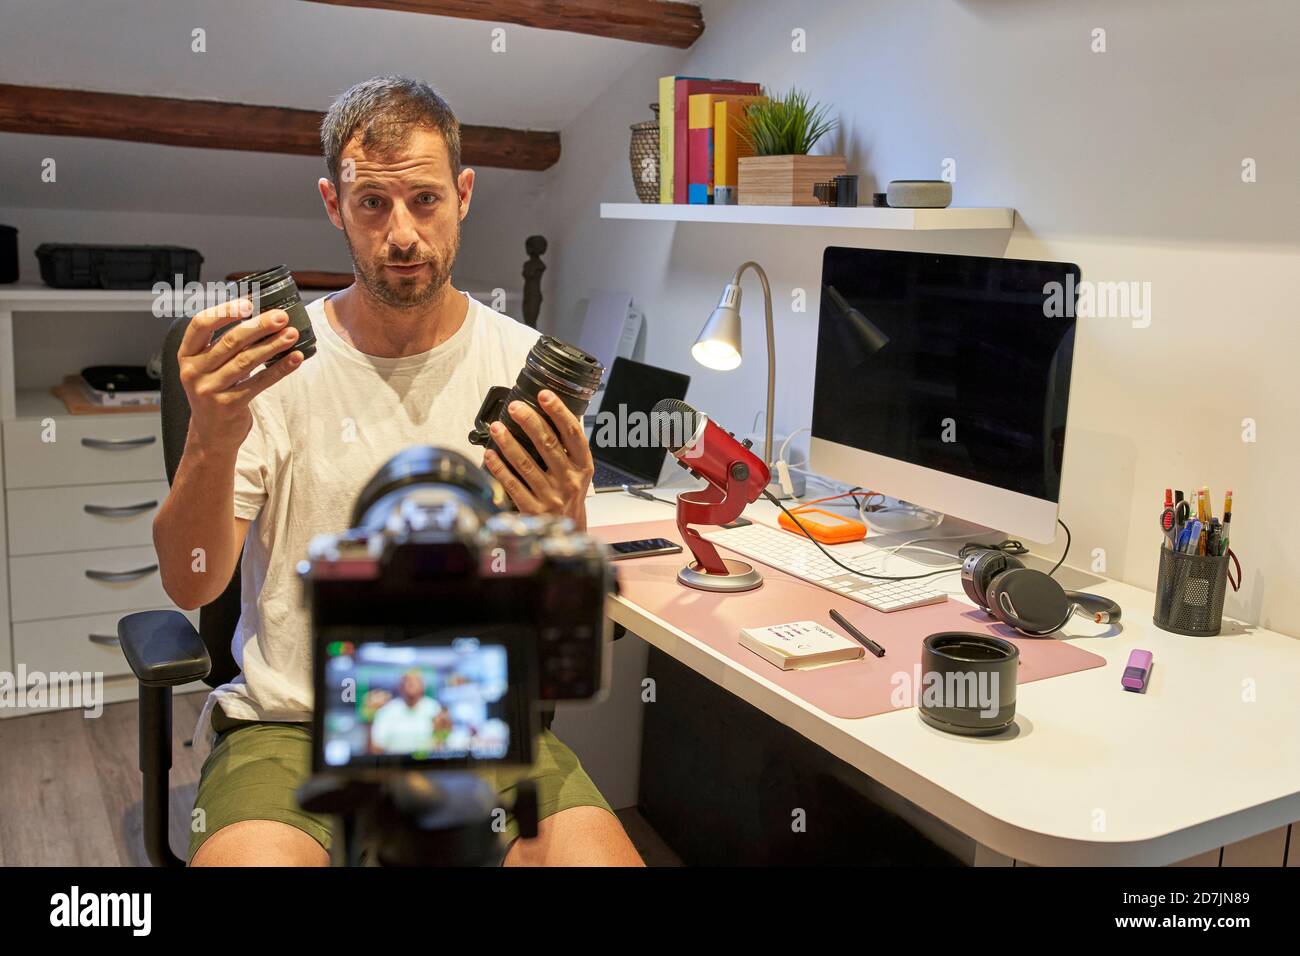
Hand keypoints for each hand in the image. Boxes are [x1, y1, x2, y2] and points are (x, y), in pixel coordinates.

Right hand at [176, 297, 304, 454]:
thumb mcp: (208, 366)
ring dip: (273, 345)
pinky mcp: (228, 405)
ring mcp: (209, 389)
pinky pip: (259, 382)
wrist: (211, 433)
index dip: (224, 311)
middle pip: (230, 342)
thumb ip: (224, 343)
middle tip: (281, 317)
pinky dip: (279, 369)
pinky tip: (295, 358)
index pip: (200, 324)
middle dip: (259, 326)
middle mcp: (194, 371)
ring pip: (246, 361)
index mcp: (186, 355)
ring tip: (292, 334)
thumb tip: (259, 315)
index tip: (248, 303)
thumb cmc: (214, 391)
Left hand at [482, 390, 592, 530]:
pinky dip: (499, 468)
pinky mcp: (533, 510)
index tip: (545, 395)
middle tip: (516, 407)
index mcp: (583, 466)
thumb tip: (557, 413)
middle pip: (548, 444)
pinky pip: (513, 485)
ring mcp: (551, 496)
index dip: (559, 412)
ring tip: (497, 427)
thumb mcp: (580, 471)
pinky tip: (490, 455)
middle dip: (530, 422)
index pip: (573, 433)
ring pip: (526, 463)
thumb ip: (570, 447)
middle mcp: (569, 480)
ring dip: (509, 442)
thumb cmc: (570, 496)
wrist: (568, 531)